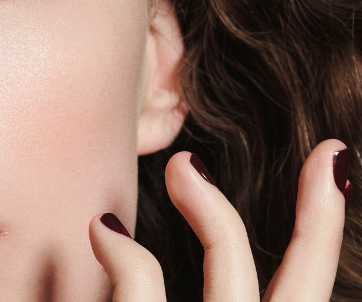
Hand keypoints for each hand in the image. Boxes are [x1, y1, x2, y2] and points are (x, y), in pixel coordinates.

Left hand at [89, 139, 350, 300]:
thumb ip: (164, 294)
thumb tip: (129, 229)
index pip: (302, 296)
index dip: (321, 235)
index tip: (333, 166)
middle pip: (302, 291)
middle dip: (320, 220)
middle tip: (325, 149)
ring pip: (231, 267)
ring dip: (214, 209)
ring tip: (184, 165)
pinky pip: (143, 282)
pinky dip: (124, 251)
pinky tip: (102, 228)